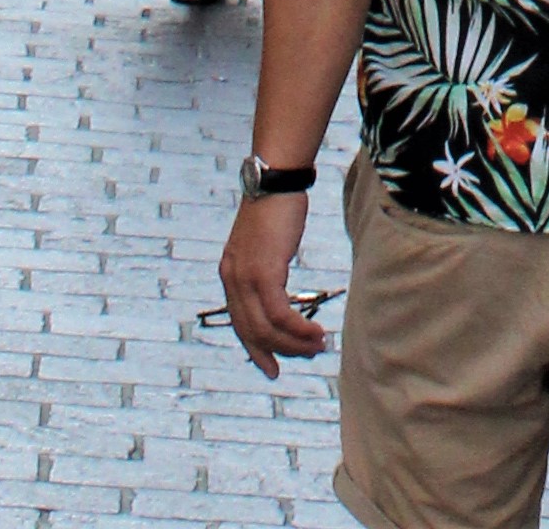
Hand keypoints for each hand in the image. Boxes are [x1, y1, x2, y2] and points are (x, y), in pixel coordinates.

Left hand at [219, 197, 327, 370]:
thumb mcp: (262, 243)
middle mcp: (232, 281)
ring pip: (266, 328)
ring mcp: (245, 279)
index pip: (240, 324)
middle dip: (280, 351)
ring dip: (294, 343)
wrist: (275, 179)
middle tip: (306, 357)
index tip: (271, 368)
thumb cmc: (275, 206)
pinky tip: (315, 331)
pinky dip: (298, 328)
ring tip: (318, 345)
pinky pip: (280, 314)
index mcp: (230, 274)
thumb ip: (263, 268)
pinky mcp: (263, 274)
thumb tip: (276, 289)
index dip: (256, 349)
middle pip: (252, 332)